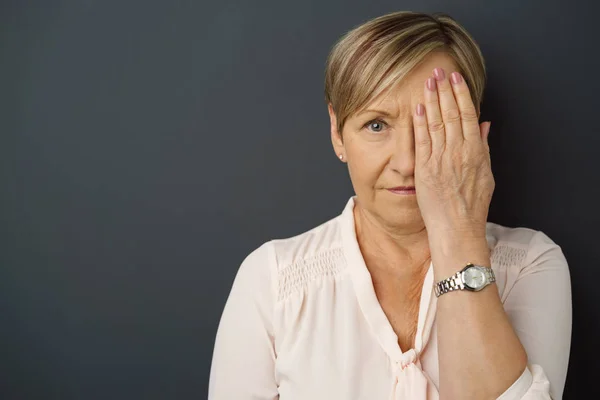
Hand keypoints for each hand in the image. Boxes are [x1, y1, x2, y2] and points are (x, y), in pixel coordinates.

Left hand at [413, 67, 493, 238]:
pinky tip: (417, 107)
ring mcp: (442, 159)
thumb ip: (484, 146)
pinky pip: (422, 141)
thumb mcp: (486, 174)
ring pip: (437, 122)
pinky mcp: (426, 169)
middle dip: (444, 90)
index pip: (469, 114)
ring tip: (427, 82)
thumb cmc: (472, 205)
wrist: (457, 227)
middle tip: (438, 71)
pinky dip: (420, 123)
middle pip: (452, 113)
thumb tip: (485, 124)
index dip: (461, 93)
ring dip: (431, 100)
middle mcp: (459, 152)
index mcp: (476, 151)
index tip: (455, 78)